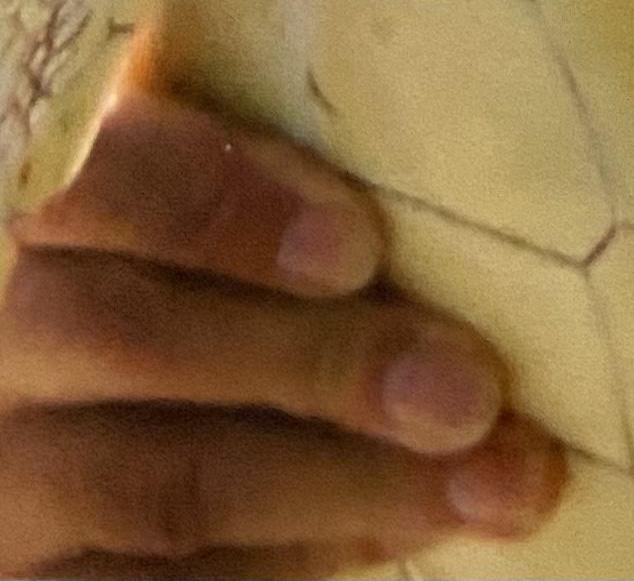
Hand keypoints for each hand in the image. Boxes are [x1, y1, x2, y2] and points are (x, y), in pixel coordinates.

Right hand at [0, 88, 561, 577]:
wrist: (139, 433)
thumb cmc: (239, 270)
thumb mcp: (245, 205)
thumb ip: (298, 184)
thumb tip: (473, 196)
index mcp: (49, 207)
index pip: (102, 181)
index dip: (224, 209)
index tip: (362, 247)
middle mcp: (0, 335)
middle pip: (132, 341)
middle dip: (325, 366)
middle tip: (475, 392)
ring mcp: (3, 475)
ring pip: (156, 485)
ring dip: (349, 485)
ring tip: (495, 477)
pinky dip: (290, 565)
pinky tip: (411, 533)